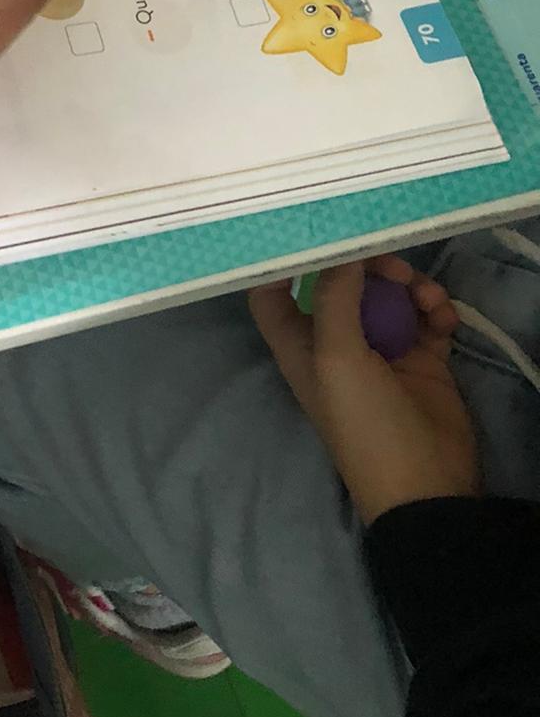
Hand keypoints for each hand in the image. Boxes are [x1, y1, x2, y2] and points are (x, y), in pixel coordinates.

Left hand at [250, 259, 480, 523]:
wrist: (428, 485)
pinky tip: (443, 317)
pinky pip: (424, 317)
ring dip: (407, 285)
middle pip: (340, 283)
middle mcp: (335, 341)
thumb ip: (334, 296)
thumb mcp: (338, 358)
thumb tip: (339, 247)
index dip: (282, 263)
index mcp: (300, 344)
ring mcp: (381, 349)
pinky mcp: (421, 359)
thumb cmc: (365, 422)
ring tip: (425, 295)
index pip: (272, 293)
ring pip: (387, 295)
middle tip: (391, 264)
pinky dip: (434, 309)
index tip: (309, 231)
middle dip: (364, 265)